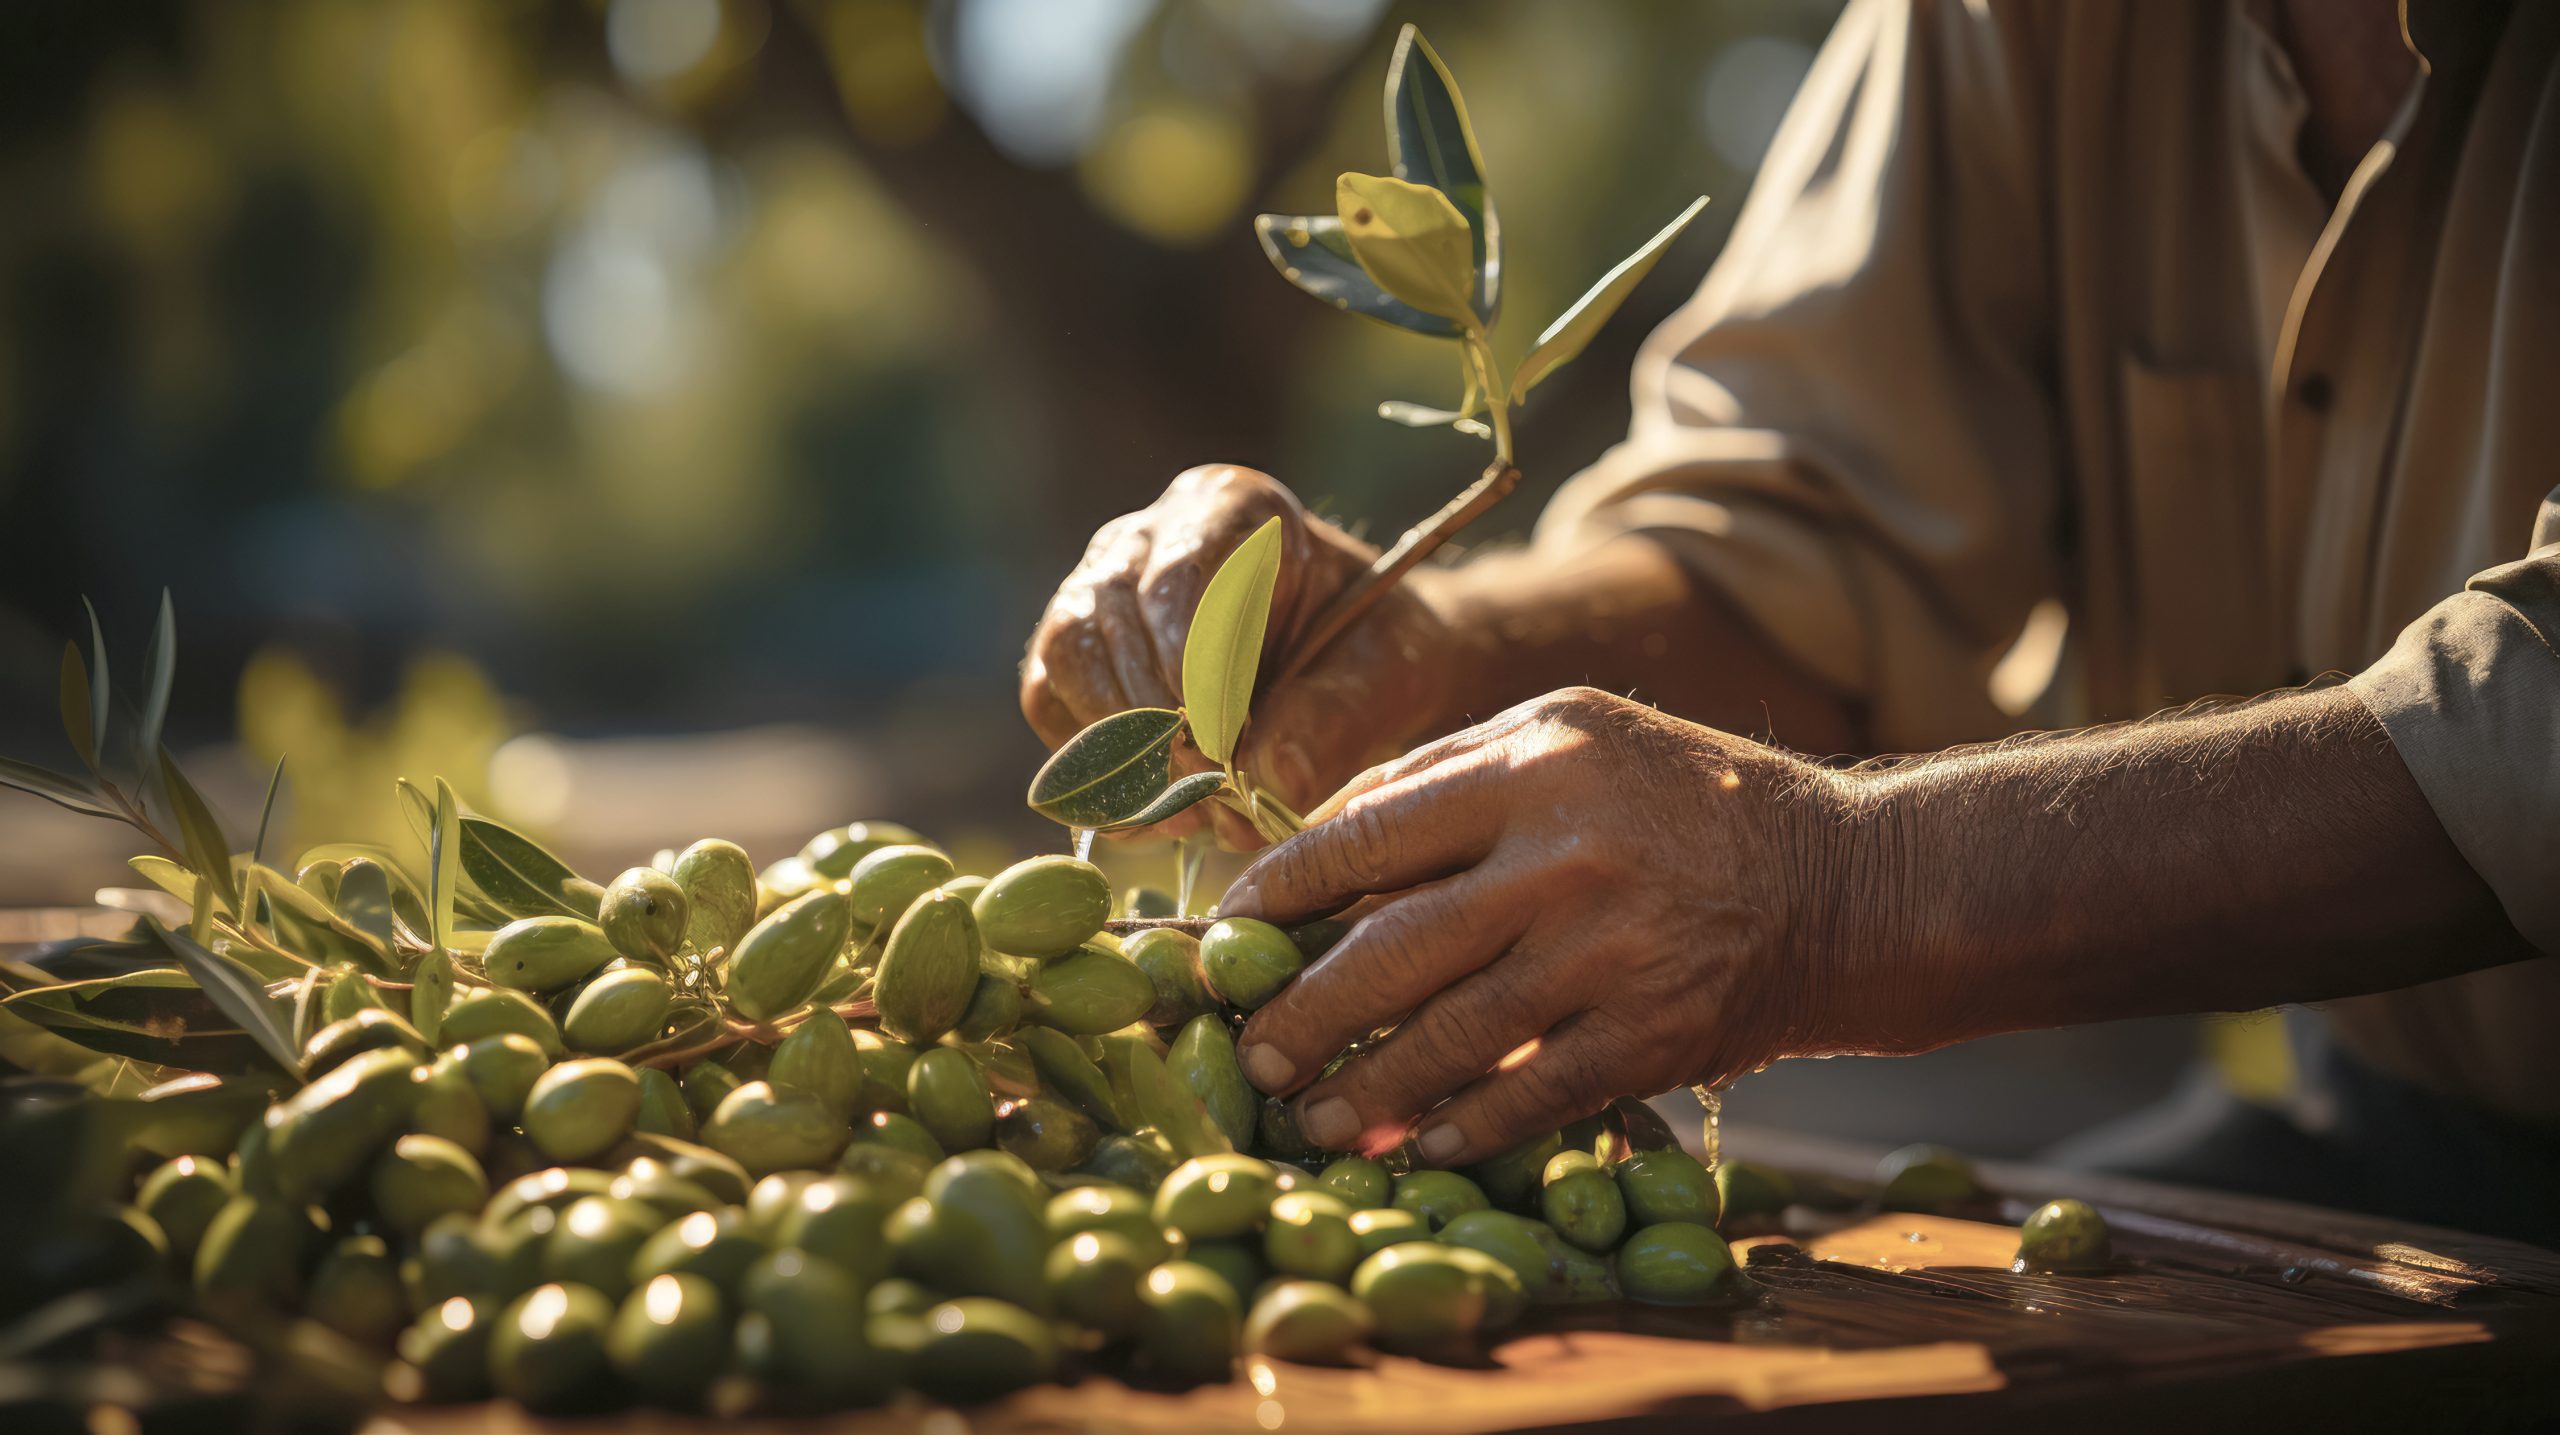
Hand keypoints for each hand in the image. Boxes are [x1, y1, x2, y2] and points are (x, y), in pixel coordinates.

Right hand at [1021, 464, 1480, 846]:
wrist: (1357, 665)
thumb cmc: (1374, 651)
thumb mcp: (1386, 673)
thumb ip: (1333, 719)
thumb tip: (1267, 781)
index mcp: (1230, 507)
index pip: (1179, 580)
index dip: (1191, 670)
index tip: (1222, 746)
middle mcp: (1146, 537)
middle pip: (1106, 617)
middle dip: (1150, 719)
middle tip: (1204, 795)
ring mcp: (1098, 591)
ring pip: (1067, 658)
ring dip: (1117, 747)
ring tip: (1183, 813)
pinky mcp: (1073, 655)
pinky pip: (1051, 704)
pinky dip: (1094, 768)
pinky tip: (1152, 813)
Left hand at [1219, 687, 1837, 1165]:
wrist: (1845, 883)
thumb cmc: (1680, 803)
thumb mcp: (1569, 738)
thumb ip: (1445, 778)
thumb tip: (1312, 840)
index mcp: (1531, 765)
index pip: (1364, 835)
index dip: (1279, 898)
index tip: (1222, 943)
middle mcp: (1567, 855)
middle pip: (1393, 950)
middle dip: (1303, 1015)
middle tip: (1248, 1054)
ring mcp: (1614, 950)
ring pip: (1453, 1036)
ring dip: (1367, 1090)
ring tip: (1310, 1117)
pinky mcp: (1654, 1033)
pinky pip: (1533, 1094)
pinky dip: (1467, 1126)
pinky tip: (1415, 1146)